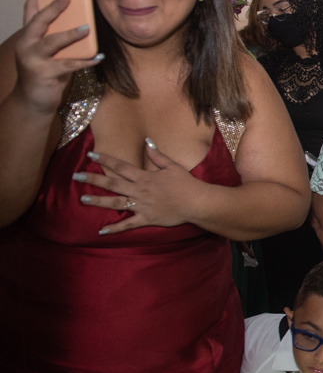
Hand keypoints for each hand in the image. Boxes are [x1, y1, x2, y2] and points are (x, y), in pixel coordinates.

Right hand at [12, 0, 103, 115]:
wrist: (33, 102)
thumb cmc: (46, 72)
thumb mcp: (51, 51)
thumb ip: (60, 36)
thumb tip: (84, 21)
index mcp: (28, 35)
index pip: (30, 8)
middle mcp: (26, 44)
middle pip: (39, 20)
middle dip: (54, 6)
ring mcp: (32, 59)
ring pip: (52, 42)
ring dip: (70, 34)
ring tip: (87, 27)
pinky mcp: (43, 74)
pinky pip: (68, 65)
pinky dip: (85, 60)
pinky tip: (99, 56)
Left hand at [75, 140, 203, 233]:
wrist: (196, 202)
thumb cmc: (186, 183)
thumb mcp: (172, 166)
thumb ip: (157, 155)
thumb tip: (147, 141)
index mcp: (144, 177)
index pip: (121, 167)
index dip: (106, 160)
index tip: (91, 155)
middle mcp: (139, 190)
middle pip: (113, 184)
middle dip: (93, 180)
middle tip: (76, 176)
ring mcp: (141, 205)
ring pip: (116, 203)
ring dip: (98, 201)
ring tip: (83, 200)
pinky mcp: (146, 218)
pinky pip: (128, 224)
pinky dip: (115, 228)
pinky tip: (101, 231)